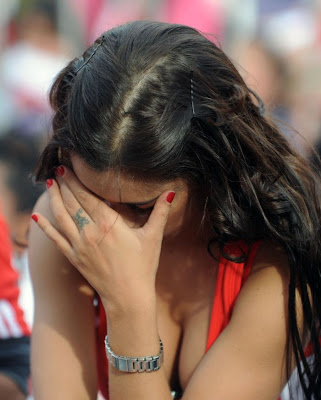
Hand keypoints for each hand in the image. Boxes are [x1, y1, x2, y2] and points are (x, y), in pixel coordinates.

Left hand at [32, 166, 174, 308]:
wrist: (128, 297)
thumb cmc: (143, 267)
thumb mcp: (153, 237)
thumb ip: (160, 212)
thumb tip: (171, 192)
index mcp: (109, 223)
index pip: (87, 195)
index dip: (75, 180)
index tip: (67, 166)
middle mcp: (90, 232)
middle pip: (72, 202)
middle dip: (63, 184)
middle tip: (56, 169)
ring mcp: (79, 245)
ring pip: (61, 216)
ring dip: (53, 199)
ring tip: (48, 184)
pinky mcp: (74, 258)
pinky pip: (56, 239)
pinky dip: (45, 226)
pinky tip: (36, 216)